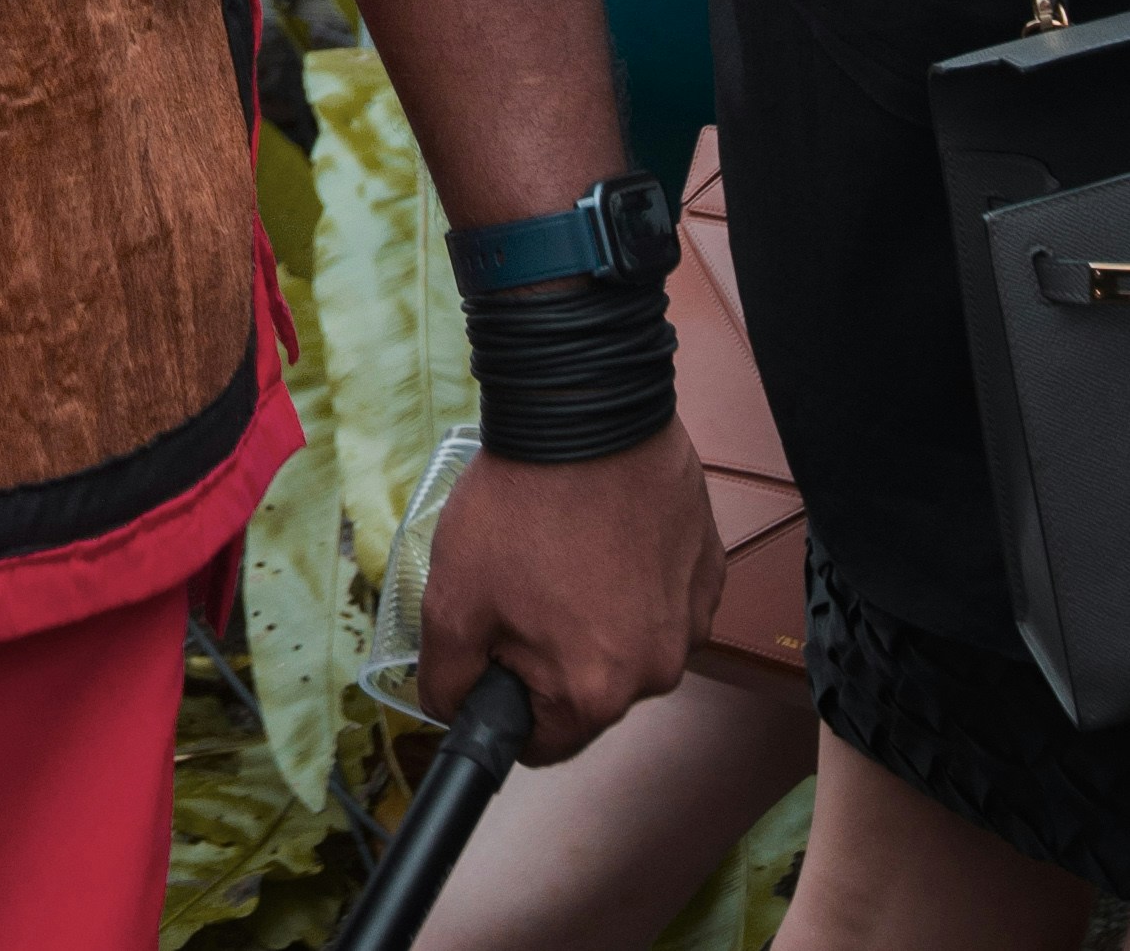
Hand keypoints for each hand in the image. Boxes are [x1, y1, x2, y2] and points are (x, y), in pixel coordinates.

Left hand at [417, 425, 722, 760]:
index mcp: (595, 692)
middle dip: (549, 652)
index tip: (491, 653)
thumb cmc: (520, 503)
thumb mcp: (451, 597)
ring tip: (563, 547)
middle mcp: (658, 671)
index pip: (542, 742)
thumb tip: (450, 710)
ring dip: (595, 613)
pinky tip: (605, 530)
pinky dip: (634, 576)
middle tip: (521, 584)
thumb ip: (446, 675)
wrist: (585, 413)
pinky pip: (662, 597)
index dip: (504, 700)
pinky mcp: (709, 570)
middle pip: (588, 690)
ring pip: (627, 642)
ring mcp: (693, 619)